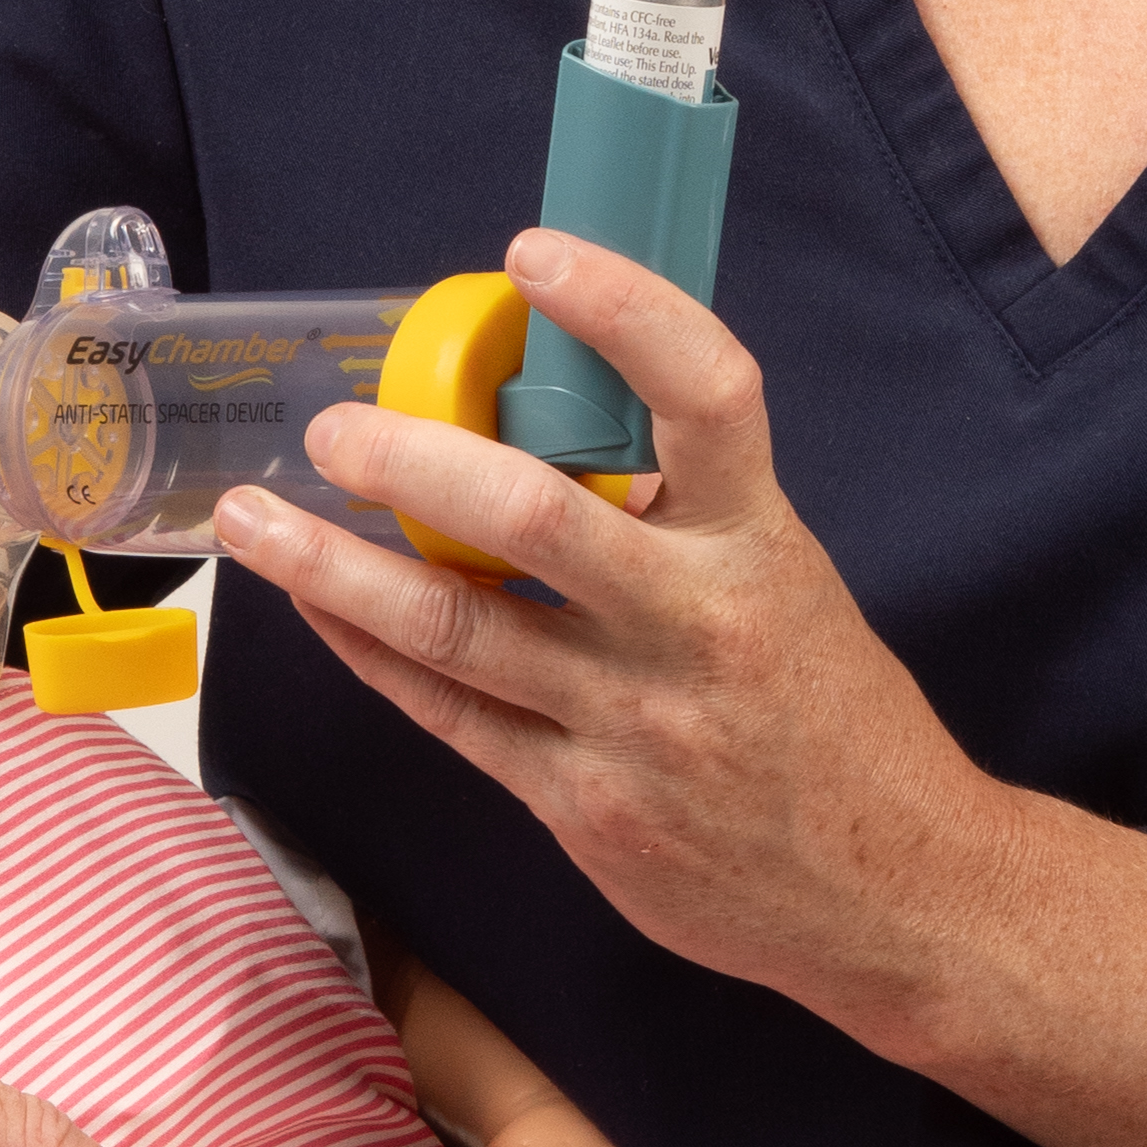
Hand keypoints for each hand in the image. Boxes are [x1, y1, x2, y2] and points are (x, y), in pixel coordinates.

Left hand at [205, 233, 999, 1050]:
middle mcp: (697, 628)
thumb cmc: (833, 720)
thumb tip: (555, 418)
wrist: (893, 892)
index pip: (706, 394)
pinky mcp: (581, 807)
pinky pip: (448, 714)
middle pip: (533, 518)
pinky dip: (370, 652)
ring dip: (334, 568)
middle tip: (333, 429)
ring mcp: (631, 726)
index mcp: (762, 545)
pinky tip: (319, 610)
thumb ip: (684, 516)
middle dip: (412, 461)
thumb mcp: (787, 584)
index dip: (624, 310)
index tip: (535, 255)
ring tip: (253, 522)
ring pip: (454, 627)